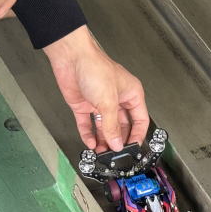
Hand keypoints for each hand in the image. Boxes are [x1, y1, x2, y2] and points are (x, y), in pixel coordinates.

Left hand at [43, 26, 148, 151]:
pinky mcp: (85, 106)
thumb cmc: (95, 68)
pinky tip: (91, 143)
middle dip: (118, 140)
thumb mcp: (108, 101)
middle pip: (121, 126)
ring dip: (103, 140)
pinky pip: (88, 124)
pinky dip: (89, 134)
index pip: (140, 120)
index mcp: (131, 95)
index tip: (133, 148)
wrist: (70, 57)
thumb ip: (112, 125)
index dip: (137, 135)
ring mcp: (100, 103)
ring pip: (105, 127)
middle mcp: (117, 100)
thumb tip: (116, 143)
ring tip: (102, 153)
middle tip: (115, 154)